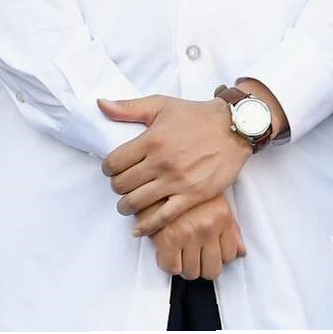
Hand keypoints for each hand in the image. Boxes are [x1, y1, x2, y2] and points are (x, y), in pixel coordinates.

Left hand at [99, 95, 250, 235]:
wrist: (232, 128)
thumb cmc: (195, 115)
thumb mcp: (160, 105)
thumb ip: (128, 107)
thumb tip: (100, 104)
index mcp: (151, 140)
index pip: (114, 162)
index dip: (107, 168)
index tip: (112, 169)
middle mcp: (161, 162)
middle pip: (123, 184)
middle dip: (117, 187)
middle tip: (121, 185)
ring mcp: (176, 181)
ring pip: (137, 203)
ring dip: (126, 206)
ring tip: (127, 204)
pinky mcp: (192, 196)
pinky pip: (163, 217)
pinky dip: (146, 226)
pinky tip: (138, 228)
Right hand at [148, 193, 245, 279]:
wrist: (157, 175)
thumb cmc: (185, 186)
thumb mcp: (213, 199)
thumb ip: (230, 227)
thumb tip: (240, 252)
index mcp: (222, 216)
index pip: (230, 256)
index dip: (218, 256)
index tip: (208, 251)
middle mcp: (208, 227)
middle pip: (212, 270)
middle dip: (202, 265)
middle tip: (193, 255)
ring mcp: (189, 234)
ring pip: (192, 272)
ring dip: (185, 265)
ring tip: (179, 251)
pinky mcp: (168, 239)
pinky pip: (172, 268)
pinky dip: (168, 263)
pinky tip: (167, 250)